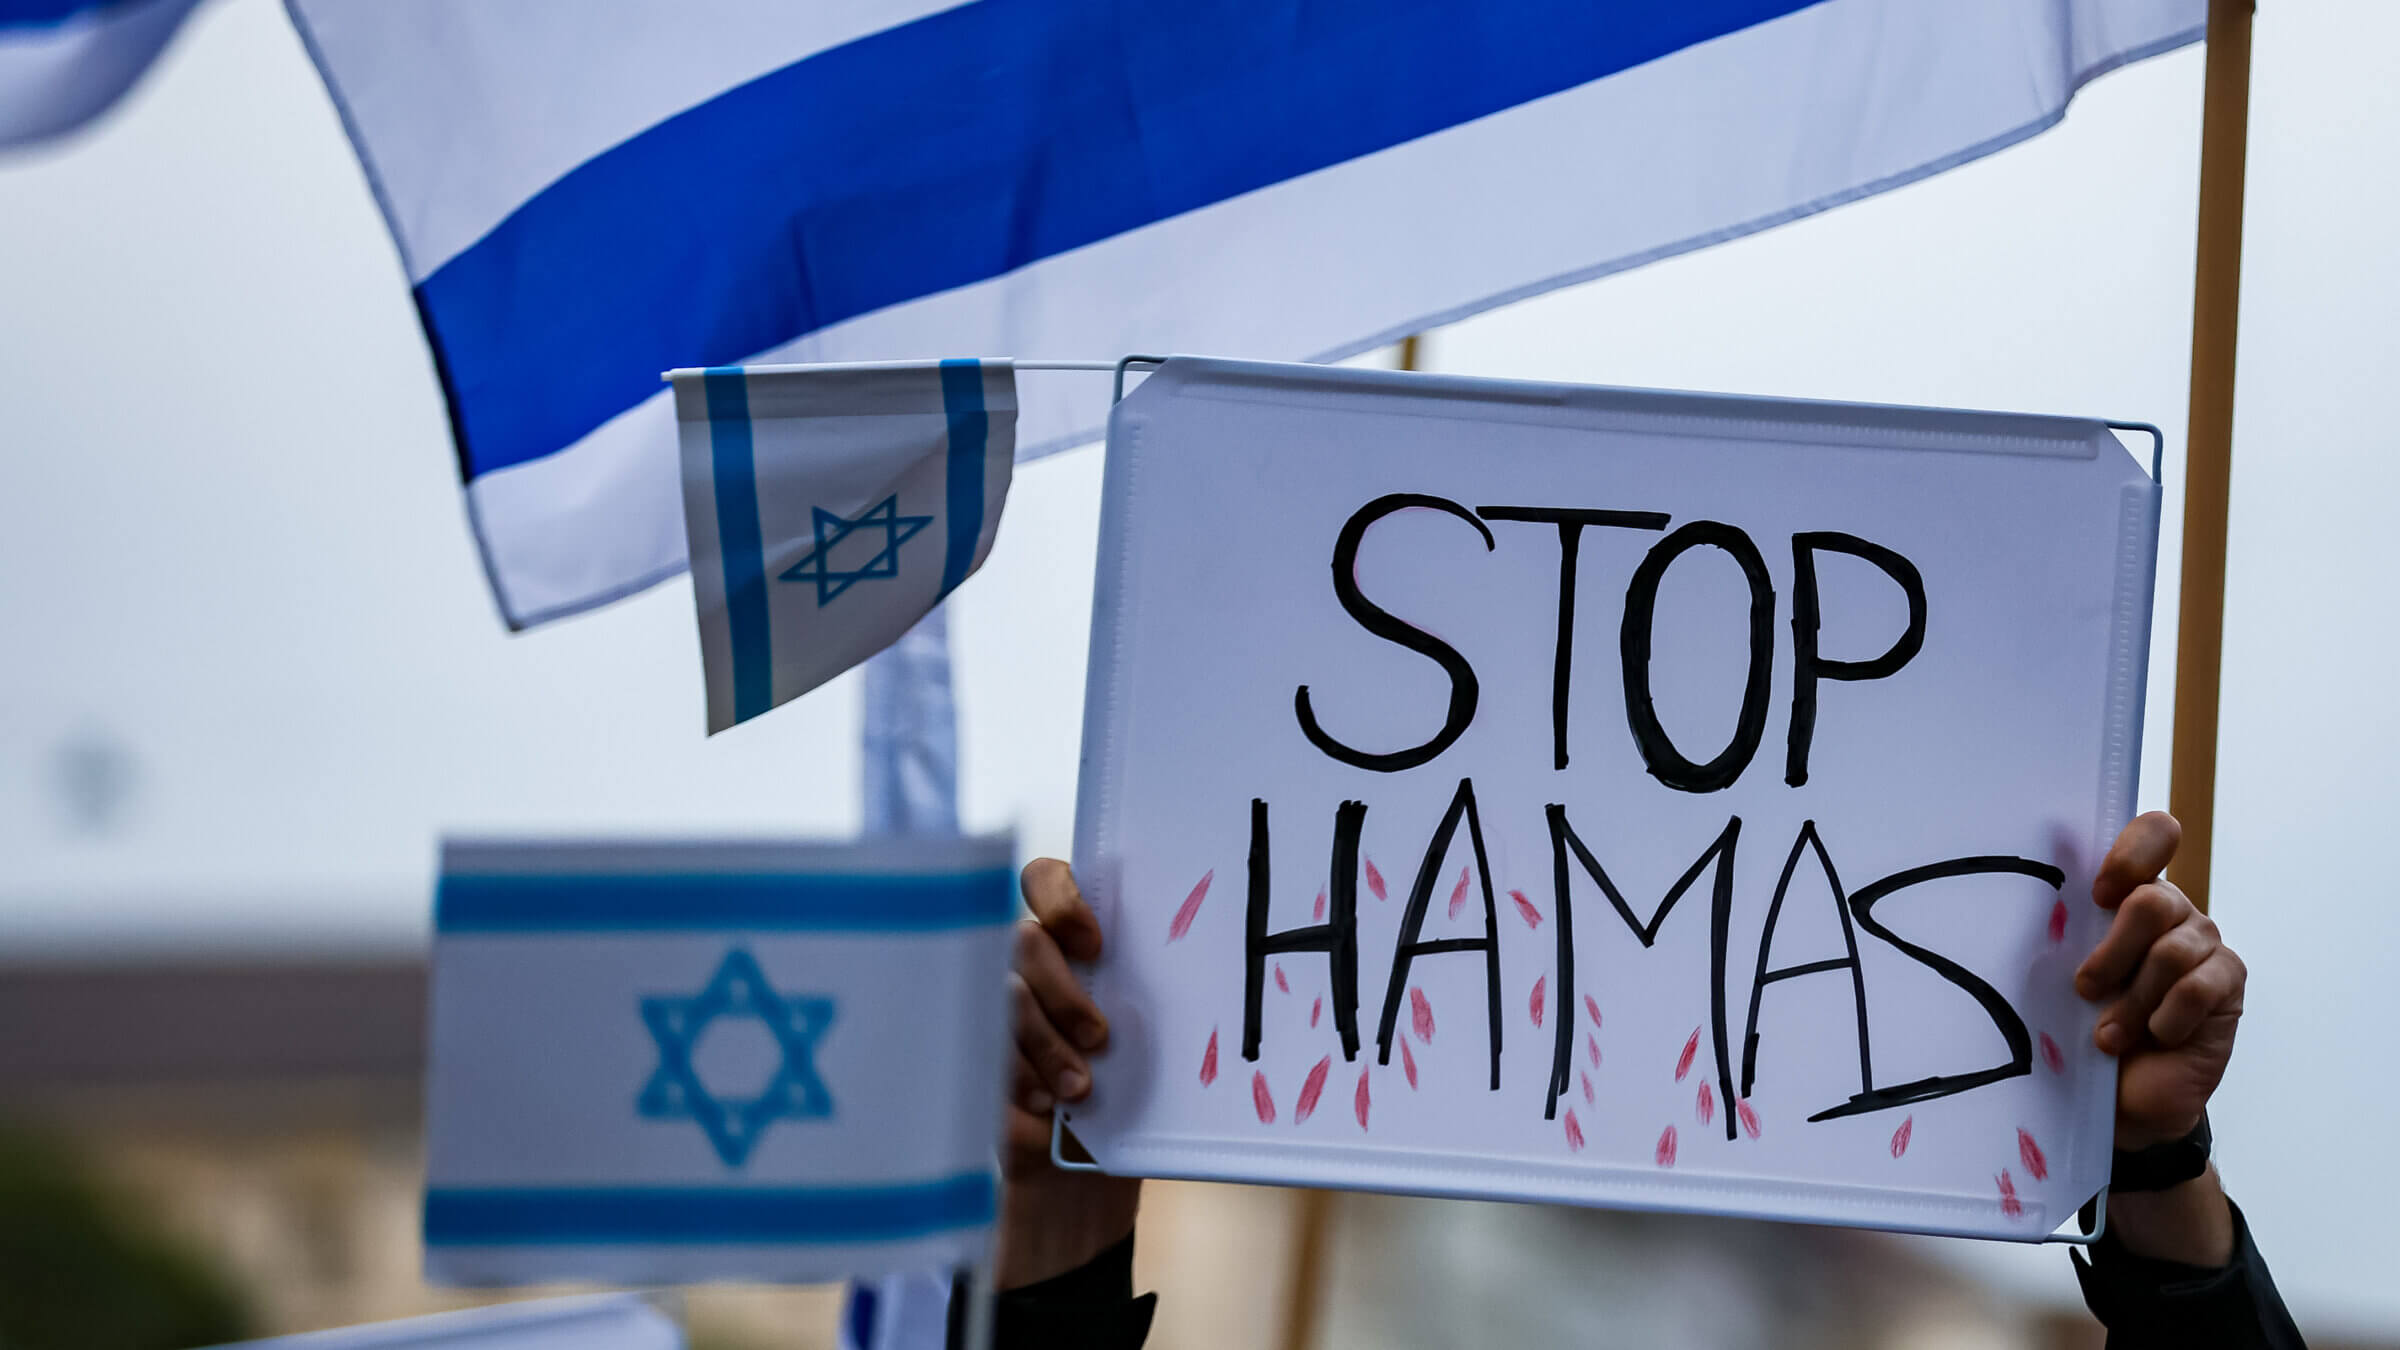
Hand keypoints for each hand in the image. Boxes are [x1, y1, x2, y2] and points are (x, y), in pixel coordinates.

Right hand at [996, 859, 1139, 1288]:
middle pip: (1021, 940)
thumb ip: (1128, 1000)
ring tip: (1077, 1091)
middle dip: (1061, 989)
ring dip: (1043, 1045)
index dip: (1062, 899)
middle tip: (1099, 1037)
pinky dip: (1015, 1082)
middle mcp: (1018, 972)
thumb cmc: (1116, 1104)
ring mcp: (985, 1018)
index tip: (1095, 944)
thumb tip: (1157, 974)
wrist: (1078, 1193)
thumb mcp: (1135, 1048)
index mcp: (1064, 951)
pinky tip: (1040, 1111)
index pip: (1044, 882)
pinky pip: (980, 1053)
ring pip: (1001, 999)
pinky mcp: (964, 1064)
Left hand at [2074, 812, 2245, 1149]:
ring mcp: (2204, 945)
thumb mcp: (2059, 976)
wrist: (2120, 1097)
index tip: (2100, 894)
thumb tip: (2024, 910)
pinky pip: (2200, 987)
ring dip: (2133, 1000)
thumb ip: (2060, 936)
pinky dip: (2167, 1017)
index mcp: (2128, 894)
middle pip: (2154, 900)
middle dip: (2114, 951)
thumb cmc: (2080, 1027)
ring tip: (2109, 1036)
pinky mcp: (2226, 984)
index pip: (2154, 836)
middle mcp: (2172, 911)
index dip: (2134, 854)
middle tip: (2085, 989)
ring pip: (2173, 950)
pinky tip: (2155, 1037)